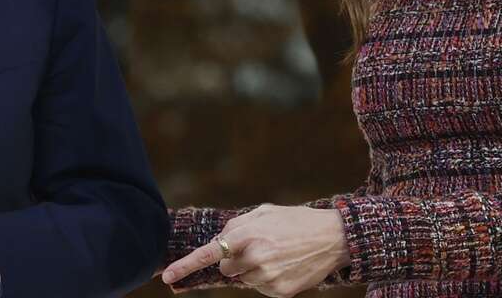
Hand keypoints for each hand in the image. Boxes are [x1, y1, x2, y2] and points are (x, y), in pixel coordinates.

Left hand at [160, 205, 347, 297]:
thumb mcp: (264, 212)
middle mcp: (253, 258)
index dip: (185, 266)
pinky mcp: (279, 292)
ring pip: (244, 279)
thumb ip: (236, 226)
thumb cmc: (295, 221)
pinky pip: (260, 288)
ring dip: (253, 269)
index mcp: (246, 234)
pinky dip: (268, 279)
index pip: (208, 254)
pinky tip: (285, 266)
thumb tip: (218, 243)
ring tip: (278, 254)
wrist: (333, 237)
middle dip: (236, 259)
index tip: (167, 276)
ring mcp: (266, 278)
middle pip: (226, 268)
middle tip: (261, 246)